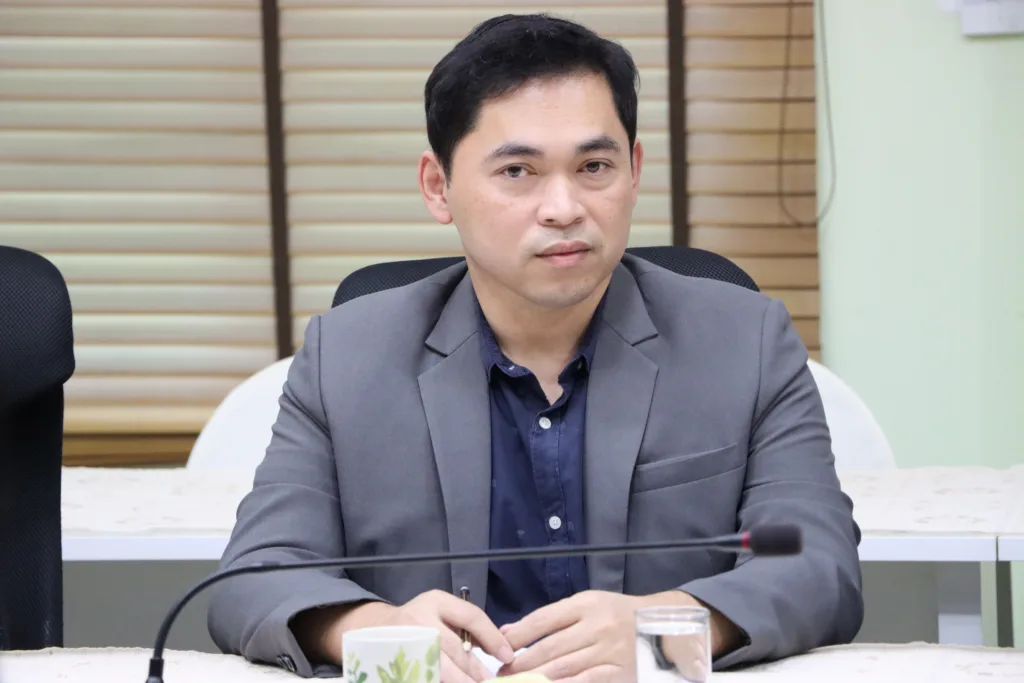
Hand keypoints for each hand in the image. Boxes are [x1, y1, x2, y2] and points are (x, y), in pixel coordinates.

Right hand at [296, 591, 513, 682]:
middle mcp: (419, 618)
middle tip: (489, 681)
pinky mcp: (396, 662)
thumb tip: (503, 651)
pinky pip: (423, 676)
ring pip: (438, 666)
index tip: (507, 656)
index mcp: (435, 601)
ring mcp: (404, 641)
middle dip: (475, 669)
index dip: (492, 637)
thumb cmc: (421, 622)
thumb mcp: (442, 613)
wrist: (376, 629)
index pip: (471, 616)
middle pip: (454, 647)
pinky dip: (439, 680)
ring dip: (460, 679)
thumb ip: (467, 627)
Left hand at [496, 590, 640, 682]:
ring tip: (518, 682)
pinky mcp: (618, 673)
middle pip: (551, 647)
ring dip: (537, 678)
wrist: (661, 627)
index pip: (544, 620)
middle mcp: (597, 626)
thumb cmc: (616, 614)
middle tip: (503, 672)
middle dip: (523, 662)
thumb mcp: (587, 604)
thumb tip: (510, 631)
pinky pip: (586, 681)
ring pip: (565, 668)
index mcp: (586, 604)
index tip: (500, 647)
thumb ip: (551, 617)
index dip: (518, 635)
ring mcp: (608, 651)